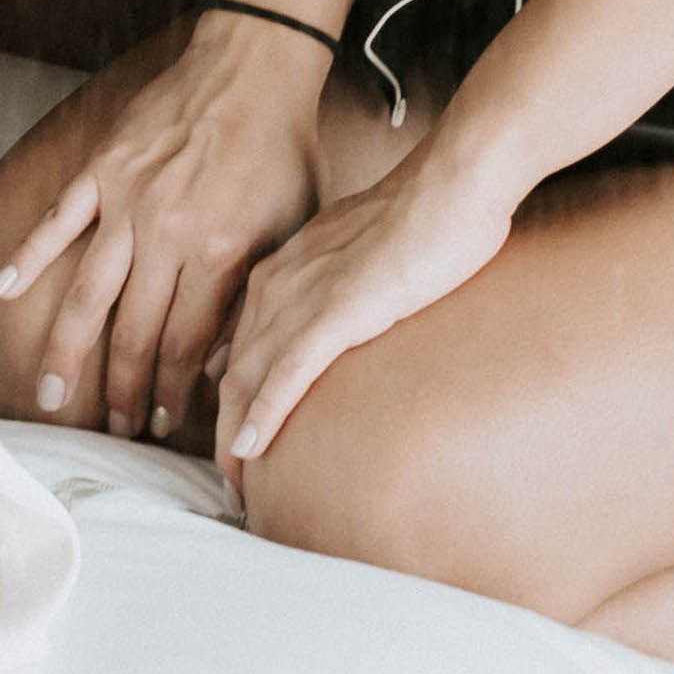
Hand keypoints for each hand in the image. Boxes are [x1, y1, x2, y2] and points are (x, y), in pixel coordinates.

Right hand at [0, 17, 331, 442]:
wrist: (253, 67)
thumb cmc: (282, 149)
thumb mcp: (291, 229)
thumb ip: (255, 291)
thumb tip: (219, 359)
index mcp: (220, 251)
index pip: (185, 342)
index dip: (170, 389)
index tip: (162, 421)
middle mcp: (167, 232)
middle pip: (134, 330)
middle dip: (122, 388)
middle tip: (113, 427)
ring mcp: (127, 200)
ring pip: (89, 292)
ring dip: (68, 350)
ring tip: (50, 395)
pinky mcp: (102, 169)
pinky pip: (58, 221)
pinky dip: (28, 256)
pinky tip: (1, 292)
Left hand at [216, 135, 523, 467]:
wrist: (449, 187)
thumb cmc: (419, 221)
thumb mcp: (355, 258)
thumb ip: (331, 291)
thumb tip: (328, 331)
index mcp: (279, 270)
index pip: (238, 345)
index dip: (230, 398)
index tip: (232, 440)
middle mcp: (275, 283)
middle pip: (231, 370)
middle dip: (224, 430)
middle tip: (228, 482)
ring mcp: (302, 296)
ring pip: (249, 377)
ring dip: (237, 436)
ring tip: (236, 486)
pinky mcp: (337, 311)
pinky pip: (289, 371)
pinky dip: (265, 413)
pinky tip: (252, 448)